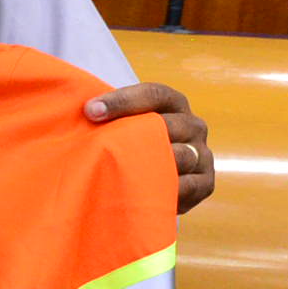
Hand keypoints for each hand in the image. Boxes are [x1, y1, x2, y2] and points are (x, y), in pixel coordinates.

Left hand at [85, 82, 213, 211]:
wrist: (149, 180)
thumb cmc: (127, 146)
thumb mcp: (119, 125)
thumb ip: (106, 115)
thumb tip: (82, 110)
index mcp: (172, 104)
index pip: (154, 94)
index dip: (123, 100)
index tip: (90, 110)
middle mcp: (192, 125)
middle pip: (170, 124)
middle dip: (135, 134)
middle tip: (102, 147)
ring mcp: (201, 154)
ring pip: (181, 155)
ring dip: (151, 164)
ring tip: (120, 173)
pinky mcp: (205, 183)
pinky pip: (190, 186)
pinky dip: (167, 190)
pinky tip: (142, 194)